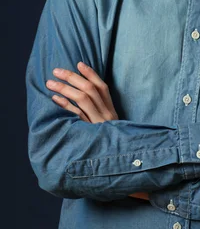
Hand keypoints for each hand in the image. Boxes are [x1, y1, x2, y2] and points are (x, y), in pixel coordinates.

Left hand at [46, 64, 145, 199]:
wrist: (120, 165)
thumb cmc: (111, 144)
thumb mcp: (110, 126)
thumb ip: (100, 112)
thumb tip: (84, 95)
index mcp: (112, 111)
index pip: (102, 87)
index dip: (91, 74)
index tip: (78, 63)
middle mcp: (106, 115)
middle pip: (90, 90)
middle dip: (72, 78)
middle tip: (56, 70)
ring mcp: (98, 125)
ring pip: (82, 100)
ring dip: (65, 89)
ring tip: (50, 83)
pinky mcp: (90, 135)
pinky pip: (76, 118)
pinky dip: (65, 107)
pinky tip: (54, 100)